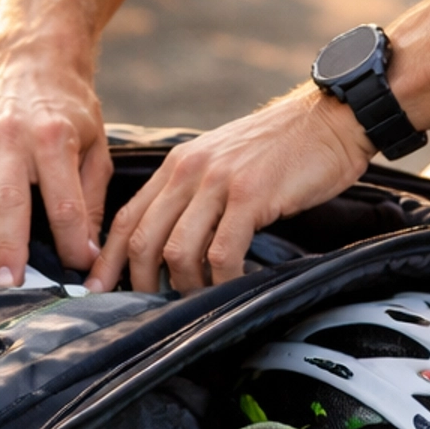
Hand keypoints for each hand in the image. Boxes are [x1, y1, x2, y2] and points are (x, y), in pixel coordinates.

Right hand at [0, 58, 113, 287]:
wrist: (31, 60)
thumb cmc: (68, 109)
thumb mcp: (95, 145)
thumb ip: (92, 198)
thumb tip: (88, 253)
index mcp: (54, 138)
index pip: (64, 202)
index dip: (71, 241)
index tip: (77, 268)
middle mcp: (9, 136)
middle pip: (6, 201)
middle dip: (7, 249)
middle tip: (8, 287)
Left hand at [87, 87, 371, 293]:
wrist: (330, 118)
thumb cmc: (284, 148)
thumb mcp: (224, 162)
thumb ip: (196, 194)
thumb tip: (177, 244)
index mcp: (178, 165)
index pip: (126, 217)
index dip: (108, 260)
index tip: (99, 291)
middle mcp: (189, 171)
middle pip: (142, 239)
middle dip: (141, 284)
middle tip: (153, 310)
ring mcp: (218, 182)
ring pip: (177, 251)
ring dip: (186, 287)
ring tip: (203, 299)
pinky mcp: (251, 196)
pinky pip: (222, 252)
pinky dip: (224, 279)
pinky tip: (236, 284)